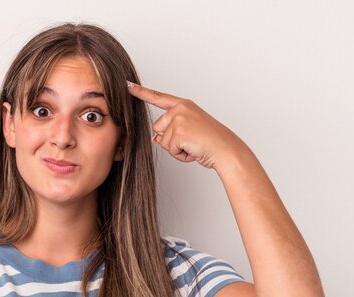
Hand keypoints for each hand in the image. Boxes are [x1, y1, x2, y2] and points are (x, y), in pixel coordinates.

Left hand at [127, 81, 246, 168]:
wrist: (226, 150)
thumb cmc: (211, 142)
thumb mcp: (189, 132)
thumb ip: (170, 130)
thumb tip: (154, 138)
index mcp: (184, 105)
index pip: (158, 98)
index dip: (141, 92)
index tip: (127, 85)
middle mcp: (181, 109)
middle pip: (157, 128)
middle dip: (170, 140)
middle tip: (191, 140)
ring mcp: (179, 119)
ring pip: (162, 140)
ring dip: (176, 148)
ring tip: (193, 145)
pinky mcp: (179, 132)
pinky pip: (169, 149)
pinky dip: (180, 155)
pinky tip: (193, 150)